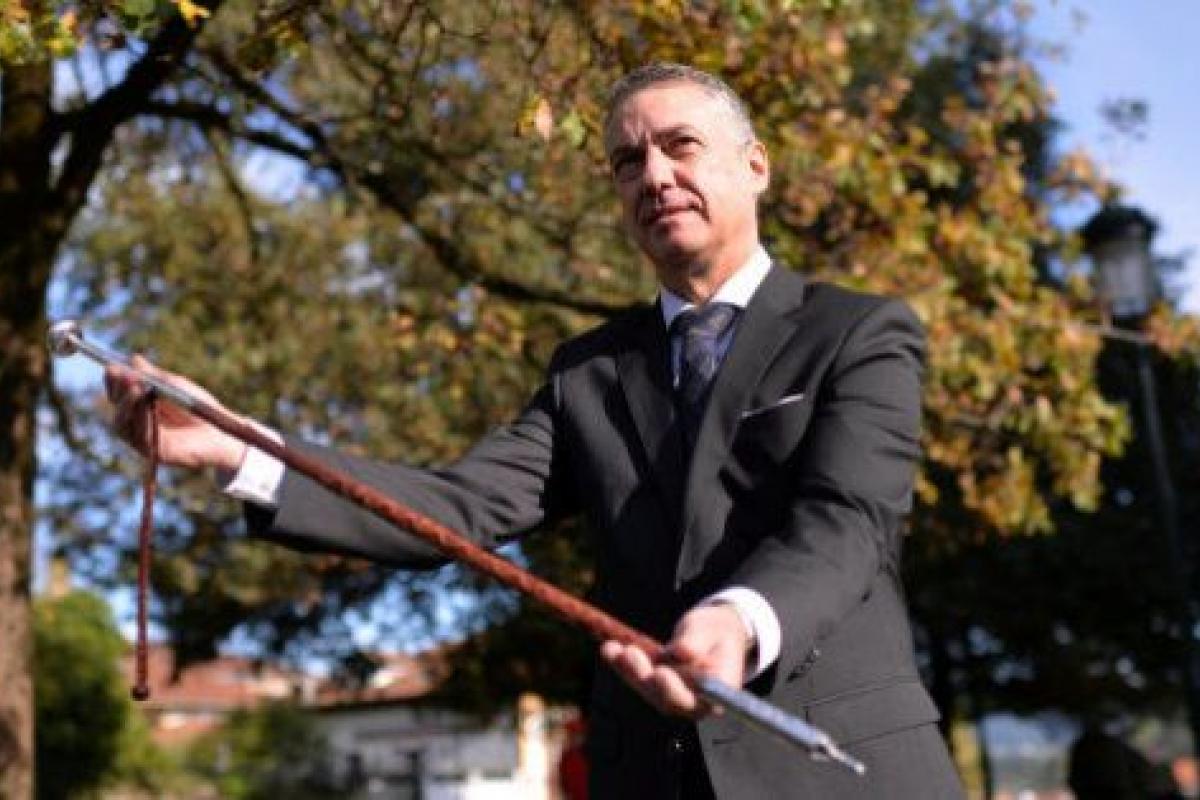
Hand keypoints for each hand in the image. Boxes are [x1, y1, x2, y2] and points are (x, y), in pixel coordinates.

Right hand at [104, 355, 246, 472]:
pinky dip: (140, 418)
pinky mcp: (152, 452)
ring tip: (135, 387)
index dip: (113, 381)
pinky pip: (139, 435)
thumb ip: (154, 376)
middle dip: (118, 391)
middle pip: (117, 408)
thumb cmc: (200, 408)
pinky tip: (143, 404)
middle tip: (125, 376)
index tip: (112, 367)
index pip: (118, 394)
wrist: (222, 431)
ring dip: (127, 404)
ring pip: (122, 423)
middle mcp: (137, 423)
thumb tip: (133, 359)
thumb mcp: (175, 387)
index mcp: (141, 406)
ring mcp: (142, 439)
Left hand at [600, 603, 750, 719]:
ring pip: (647, 689)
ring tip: (610, 648)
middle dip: (644, 677)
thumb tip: (682, 652)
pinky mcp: (658, 687)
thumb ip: (696, 641)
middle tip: (629, 653)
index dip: (675, 691)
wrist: (712, 632)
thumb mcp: (710, 629)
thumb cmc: (717, 630)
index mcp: (719, 692)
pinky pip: (639, 678)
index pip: (696, 701)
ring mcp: (674, 696)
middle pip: (665, 699)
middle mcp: (695, 701)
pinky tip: (609, 649)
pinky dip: (623, 664)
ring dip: (627, 670)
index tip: (660, 672)